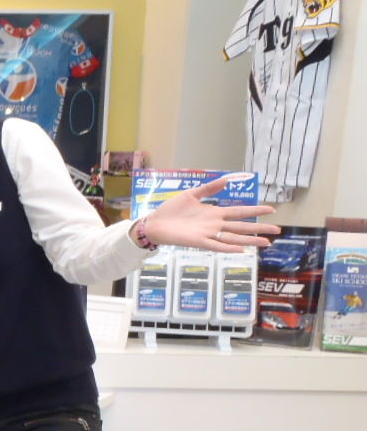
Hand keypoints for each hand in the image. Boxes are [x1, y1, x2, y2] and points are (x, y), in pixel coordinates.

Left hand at [141, 175, 280, 251]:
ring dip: (249, 240)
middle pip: (241, 226)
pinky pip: (216, 245)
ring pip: (233, 238)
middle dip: (259, 228)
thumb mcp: (192, 195)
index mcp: (214, 214)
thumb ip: (209, 189)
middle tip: (277, 230)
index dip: (255, 211)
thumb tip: (227, 180)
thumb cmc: (171, 210)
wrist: (155, 223)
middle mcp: (214, 225)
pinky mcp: (198, 241)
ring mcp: (208, 234)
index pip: (239, 212)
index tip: (271, 210)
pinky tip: (242, 250)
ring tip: (266, 242)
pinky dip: (229, 248)